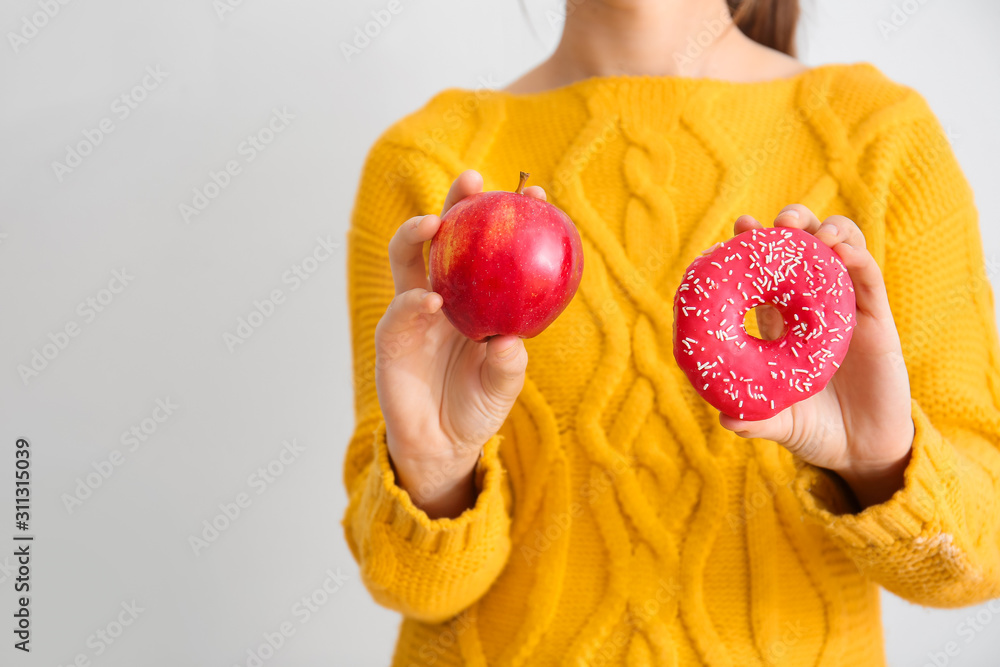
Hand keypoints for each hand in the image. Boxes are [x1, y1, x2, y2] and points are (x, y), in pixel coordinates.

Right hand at [374, 170, 539, 518]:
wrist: (441, 445)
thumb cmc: (477, 406)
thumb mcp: (502, 388)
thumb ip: (508, 366)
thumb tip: (512, 341)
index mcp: (476, 297)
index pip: (492, 249)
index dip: (509, 218)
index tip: (537, 194)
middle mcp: (444, 294)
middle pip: (445, 236)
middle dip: (456, 202)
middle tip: (473, 180)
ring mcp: (414, 312)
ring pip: (408, 258)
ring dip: (416, 234)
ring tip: (435, 223)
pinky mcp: (392, 337)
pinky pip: (400, 311)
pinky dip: (413, 301)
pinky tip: (431, 299)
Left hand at [717, 205, 914, 507]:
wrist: (864, 450)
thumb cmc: (814, 430)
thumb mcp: (779, 423)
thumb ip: (755, 421)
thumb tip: (725, 419)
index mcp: (782, 324)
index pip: (768, 274)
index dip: (756, 246)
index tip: (742, 225)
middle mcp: (814, 309)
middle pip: (805, 250)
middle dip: (792, 226)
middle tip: (776, 222)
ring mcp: (848, 310)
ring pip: (841, 253)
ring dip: (827, 231)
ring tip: (810, 230)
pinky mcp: (879, 321)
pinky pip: (870, 280)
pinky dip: (857, 258)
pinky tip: (841, 251)